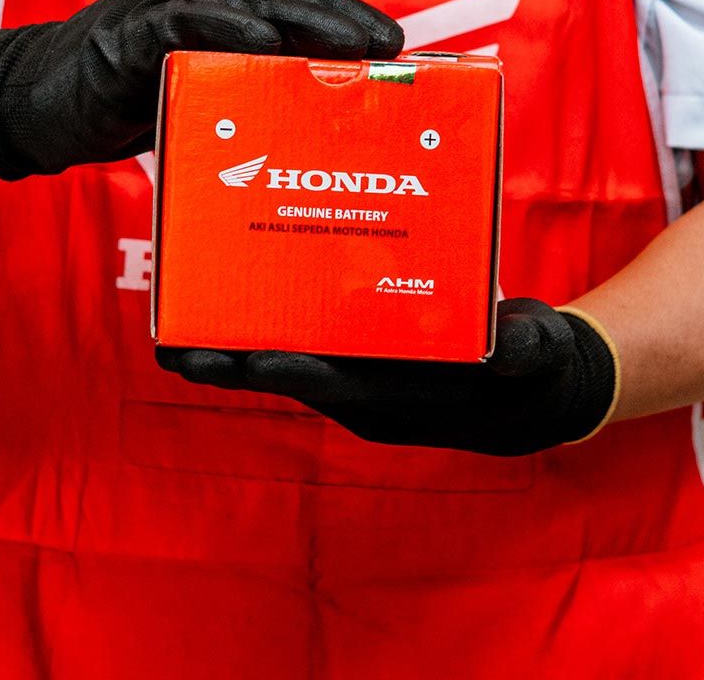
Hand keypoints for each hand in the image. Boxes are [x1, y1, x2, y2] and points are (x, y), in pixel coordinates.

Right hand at [0, 0, 403, 179]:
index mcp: (215, 3)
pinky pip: (184, 22)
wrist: (31, 110)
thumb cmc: (119, 104)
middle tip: (391, 45)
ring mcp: (159, 4)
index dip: (344, 22)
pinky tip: (268, 42)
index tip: (393, 47)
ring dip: (305, 23)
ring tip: (354, 45)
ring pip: (246, 3)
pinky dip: (227, 28)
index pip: (292, 5)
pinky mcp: (127, 32)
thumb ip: (242, 93)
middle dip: (342, 21)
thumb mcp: (195, 95)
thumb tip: (307, 127)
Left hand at [156, 299, 619, 456]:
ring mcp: (361, 383)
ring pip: (289, 363)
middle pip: (289, 376)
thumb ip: (518, 351)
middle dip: (232, 363)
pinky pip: (307, 349)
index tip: (242, 358)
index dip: (288, 369)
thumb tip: (507, 348)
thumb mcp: (532, 356)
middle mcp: (368, 397)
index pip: (334, 384)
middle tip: (171, 347)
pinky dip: (275, 330)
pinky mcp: (362, 366)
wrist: (533, 393)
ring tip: (182, 328)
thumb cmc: (532, 369)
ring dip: (238, 348)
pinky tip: (247, 303)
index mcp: (401, 400)